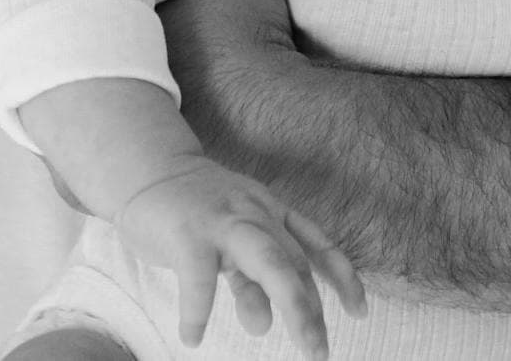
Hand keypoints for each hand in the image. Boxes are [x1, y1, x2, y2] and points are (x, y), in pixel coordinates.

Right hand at [114, 155, 365, 356]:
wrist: (150, 169)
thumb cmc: (196, 213)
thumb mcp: (231, 244)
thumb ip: (249, 280)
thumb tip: (263, 323)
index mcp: (272, 215)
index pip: (317, 247)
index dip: (342, 278)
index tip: (360, 312)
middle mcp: (257, 216)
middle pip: (294, 262)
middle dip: (308, 308)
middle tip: (318, 350)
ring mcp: (224, 222)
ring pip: (265, 260)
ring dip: (275, 302)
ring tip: (269, 338)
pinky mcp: (187, 232)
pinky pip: (199, 277)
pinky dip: (197, 311)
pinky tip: (192, 337)